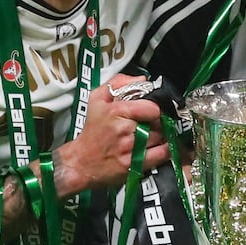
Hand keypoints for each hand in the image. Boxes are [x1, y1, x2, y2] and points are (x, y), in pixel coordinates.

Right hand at [52, 75, 169, 195]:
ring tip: (148, 136)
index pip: (152, 108)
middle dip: (156, 123)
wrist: (81, 162)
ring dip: (159, 136)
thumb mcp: (97, 99)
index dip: (153, 109)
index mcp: (116, 111)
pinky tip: (157, 147)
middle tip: (148, 125)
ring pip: (161, 137)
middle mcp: (124, 130)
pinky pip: (161, 154)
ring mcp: (130, 148)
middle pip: (158, 123)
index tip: (149, 112)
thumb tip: (142, 79)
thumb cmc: (91, 131)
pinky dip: (164, 150)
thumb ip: (119, 83)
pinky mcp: (135, 165)